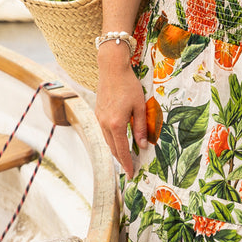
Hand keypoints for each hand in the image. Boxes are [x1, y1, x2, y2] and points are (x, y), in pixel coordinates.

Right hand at [95, 51, 148, 180]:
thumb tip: (143, 145)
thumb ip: (141, 128)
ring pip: (107, 141)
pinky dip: (111, 140)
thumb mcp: (139, 107)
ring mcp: (99, 118)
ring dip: (115, 150)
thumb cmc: (128, 85)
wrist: (112, 69)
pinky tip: (117, 140)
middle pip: (113, 148)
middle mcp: (104, 124)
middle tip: (130, 168)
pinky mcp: (97, 113)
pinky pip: (104, 132)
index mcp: (116, 124)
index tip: (131, 173)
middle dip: (121, 160)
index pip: (122, 150)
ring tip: (125, 157)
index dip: (127, 163)